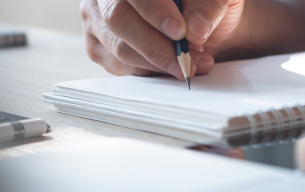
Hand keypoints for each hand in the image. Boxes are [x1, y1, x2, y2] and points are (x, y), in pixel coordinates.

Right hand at [79, 0, 245, 77]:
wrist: (197, 20)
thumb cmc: (201, 2)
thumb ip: (209, 5)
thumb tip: (196, 29)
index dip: (154, 10)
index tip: (179, 32)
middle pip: (117, 18)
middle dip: (156, 45)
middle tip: (187, 60)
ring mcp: (95, 18)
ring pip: (120, 48)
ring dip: (159, 62)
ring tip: (193, 63)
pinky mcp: (98, 47)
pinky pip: (121, 66)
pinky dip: (151, 71)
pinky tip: (173, 67)